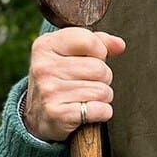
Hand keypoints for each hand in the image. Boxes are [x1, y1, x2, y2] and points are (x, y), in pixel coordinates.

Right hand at [23, 27, 126, 142]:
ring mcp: (49, 91)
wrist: (37, 116)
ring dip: (102, 97)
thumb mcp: (69, 53)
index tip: (91, 59)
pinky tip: (88, 111)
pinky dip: (101, 113)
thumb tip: (119, 45)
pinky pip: (99, 110)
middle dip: (103, 78)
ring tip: (86, 98)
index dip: (99, 52)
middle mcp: (44, 67)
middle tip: (88, 83)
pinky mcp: (57, 114)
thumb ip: (97, 42)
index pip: (88, 40)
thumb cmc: (60, 79)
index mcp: (45, 45)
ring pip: (102, 91)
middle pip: (99, 69)